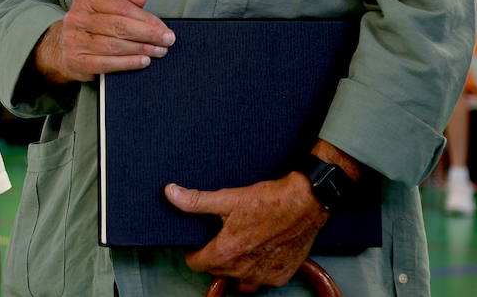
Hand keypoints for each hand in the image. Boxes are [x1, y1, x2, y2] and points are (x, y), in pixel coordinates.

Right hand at [33, 0, 173, 82]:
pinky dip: (128, 62)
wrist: (60, 49)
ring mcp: (74, 40)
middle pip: (119, 25)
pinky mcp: (77, 61)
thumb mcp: (105, 9)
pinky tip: (144, 61)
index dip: (145, 17)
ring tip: (159, 51)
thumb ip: (124, 2)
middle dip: (147, 33)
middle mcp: (76, 17)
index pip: (121, 6)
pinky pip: (107, 63)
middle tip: (167, 40)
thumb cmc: (90, 26)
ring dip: (142, 48)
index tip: (163, 27)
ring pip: (115, 45)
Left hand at [165, 175, 326, 292]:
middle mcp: (243, 269)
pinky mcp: (281, 275)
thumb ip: (195, 200)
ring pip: (240, 282)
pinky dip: (258, 271)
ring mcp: (264, 275)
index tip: (196, 245)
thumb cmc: (268, 201)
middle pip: (217, 272)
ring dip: (235, 270)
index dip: (193, 253)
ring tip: (237, 251)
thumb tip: (171, 193)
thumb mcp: (227, 198)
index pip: (196, 264)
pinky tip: (259, 254)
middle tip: (219, 241)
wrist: (305, 203)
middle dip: (214, 259)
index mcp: (226, 252)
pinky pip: (262, 281)